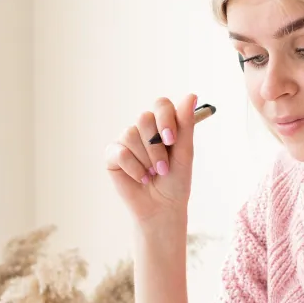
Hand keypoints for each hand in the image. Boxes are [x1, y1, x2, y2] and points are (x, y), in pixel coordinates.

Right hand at [104, 93, 196, 226]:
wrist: (162, 207)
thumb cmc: (176, 181)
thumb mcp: (184, 153)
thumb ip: (186, 125)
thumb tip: (191, 95)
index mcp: (163, 124)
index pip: (161, 105)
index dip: (165, 119)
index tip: (172, 140)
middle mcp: (143, 129)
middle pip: (144, 118)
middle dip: (156, 147)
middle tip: (163, 168)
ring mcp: (127, 140)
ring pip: (131, 134)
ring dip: (146, 159)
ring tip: (153, 174)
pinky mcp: (113, 155)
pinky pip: (120, 152)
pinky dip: (134, 168)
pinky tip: (141, 178)